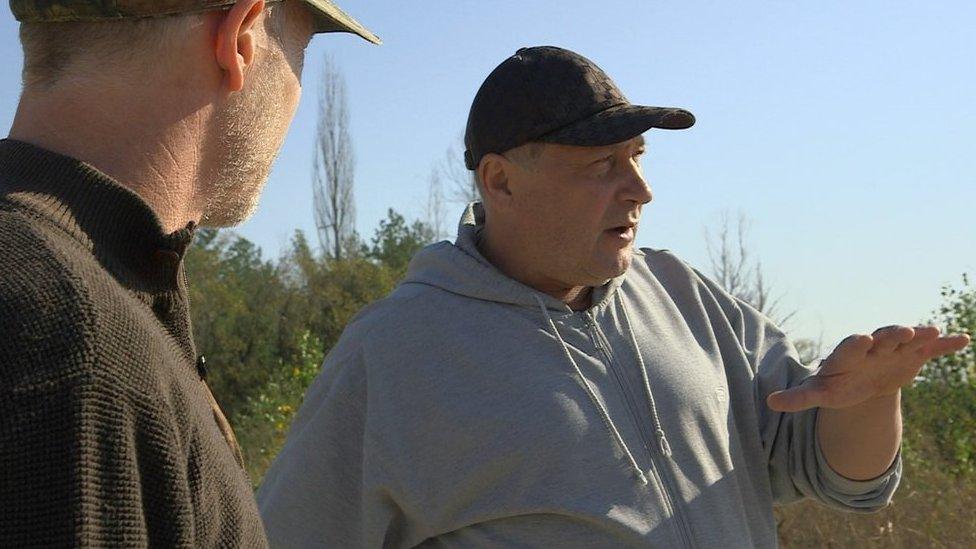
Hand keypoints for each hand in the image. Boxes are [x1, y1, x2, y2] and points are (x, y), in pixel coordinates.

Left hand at [767, 325, 970, 411]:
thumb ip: (799, 397)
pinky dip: (945, 344)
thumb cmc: (837, 385)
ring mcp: (894, 349)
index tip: (862, 339)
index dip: (856, 345)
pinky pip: (930, 348)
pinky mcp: (913, 355)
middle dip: (891, 335)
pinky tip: (963, 339)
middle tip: (904, 331)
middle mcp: (872, 348)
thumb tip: (770, 403)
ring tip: (935, 330)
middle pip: (881, 338)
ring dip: (920, 334)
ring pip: (907, 339)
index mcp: (847, 356)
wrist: (862, 380)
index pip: (850, 348)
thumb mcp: (820, 392)